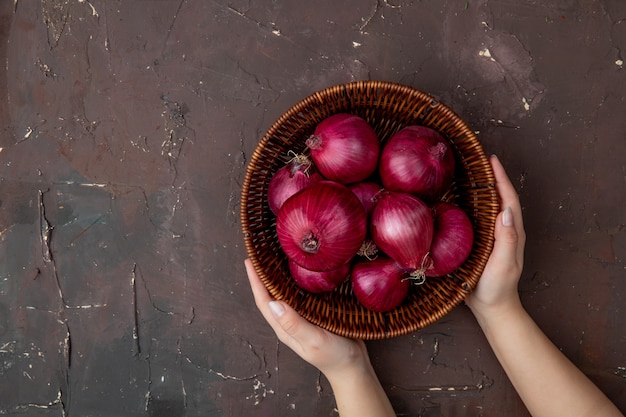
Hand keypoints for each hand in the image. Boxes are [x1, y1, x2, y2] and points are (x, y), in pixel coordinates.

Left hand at [244, 259, 368, 378]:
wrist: (353, 367)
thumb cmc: (334, 356)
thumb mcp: (314, 340)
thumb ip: (294, 324)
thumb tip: (273, 303)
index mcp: (284, 328)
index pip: (264, 301)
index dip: (255, 281)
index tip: (250, 261)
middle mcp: (288, 321)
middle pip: (270, 295)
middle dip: (262, 275)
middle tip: (260, 253)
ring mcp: (300, 318)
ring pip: (283, 294)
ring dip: (276, 277)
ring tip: (274, 257)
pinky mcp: (313, 314)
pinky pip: (299, 295)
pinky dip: (294, 281)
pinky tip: (300, 271)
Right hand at [466, 155, 525, 313]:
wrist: (492, 308)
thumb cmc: (497, 287)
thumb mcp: (503, 264)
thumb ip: (506, 239)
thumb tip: (506, 211)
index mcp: (512, 232)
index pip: (508, 199)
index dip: (501, 178)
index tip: (491, 160)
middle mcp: (504, 230)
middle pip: (500, 197)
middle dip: (493, 176)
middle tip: (478, 159)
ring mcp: (493, 237)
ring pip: (490, 206)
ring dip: (484, 188)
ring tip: (470, 172)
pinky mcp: (482, 242)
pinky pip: (479, 217)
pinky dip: (473, 203)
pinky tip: (460, 200)